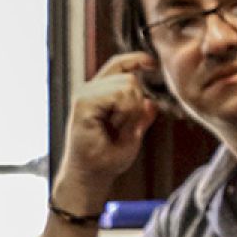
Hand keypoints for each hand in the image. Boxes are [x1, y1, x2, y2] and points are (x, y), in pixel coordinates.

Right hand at [53, 52, 159, 213]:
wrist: (90, 176)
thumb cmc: (107, 158)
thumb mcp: (133, 134)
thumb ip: (141, 117)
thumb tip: (151, 103)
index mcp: (100, 93)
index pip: (119, 65)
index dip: (137, 60)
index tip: (153, 63)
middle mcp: (90, 90)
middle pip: (130, 78)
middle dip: (136, 103)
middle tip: (121, 127)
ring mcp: (85, 95)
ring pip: (127, 85)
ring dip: (130, 110)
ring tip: (115, 127)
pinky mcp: (83, 102)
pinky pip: (119, 95)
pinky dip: (125, 112)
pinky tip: (113, 125)